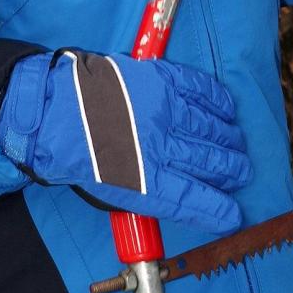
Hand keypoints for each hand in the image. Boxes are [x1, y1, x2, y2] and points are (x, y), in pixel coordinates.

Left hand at [0, 50, 251, 232]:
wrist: (52, 111)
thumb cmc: (78, 154)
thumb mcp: (110, 191)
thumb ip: (148, 194)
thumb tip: (182, 196)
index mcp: (142, 180)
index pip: (193, 199)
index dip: (218, 208)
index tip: (233, 215)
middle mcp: (156, 144)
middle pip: (208, 162)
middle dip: (231, 171)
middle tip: (240, 174)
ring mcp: (159, 108)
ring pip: (210, 127)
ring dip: (228, 139)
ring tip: (237, 147)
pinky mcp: (157, 78)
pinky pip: (198, 89)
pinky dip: (217, 100)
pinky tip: (227, 110)